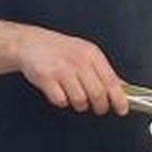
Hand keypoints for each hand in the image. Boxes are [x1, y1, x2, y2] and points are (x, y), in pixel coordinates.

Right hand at [15, 25, 129, 114]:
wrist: (29, 43)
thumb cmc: (58, 49)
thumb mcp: (85, 53)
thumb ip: (103, 71)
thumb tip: (122, 87)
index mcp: (91, 54)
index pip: (111, 81)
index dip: (119, 99)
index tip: (122, 109)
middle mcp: (78, 60)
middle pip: (98, 94)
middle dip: (100, 106)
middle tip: (99, 108)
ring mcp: (62, 69)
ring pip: (80, 100)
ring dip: (80, 104)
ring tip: (75, 96)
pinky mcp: (46, 78)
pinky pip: (61, 101)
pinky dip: (62, 101)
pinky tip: (60, 92)